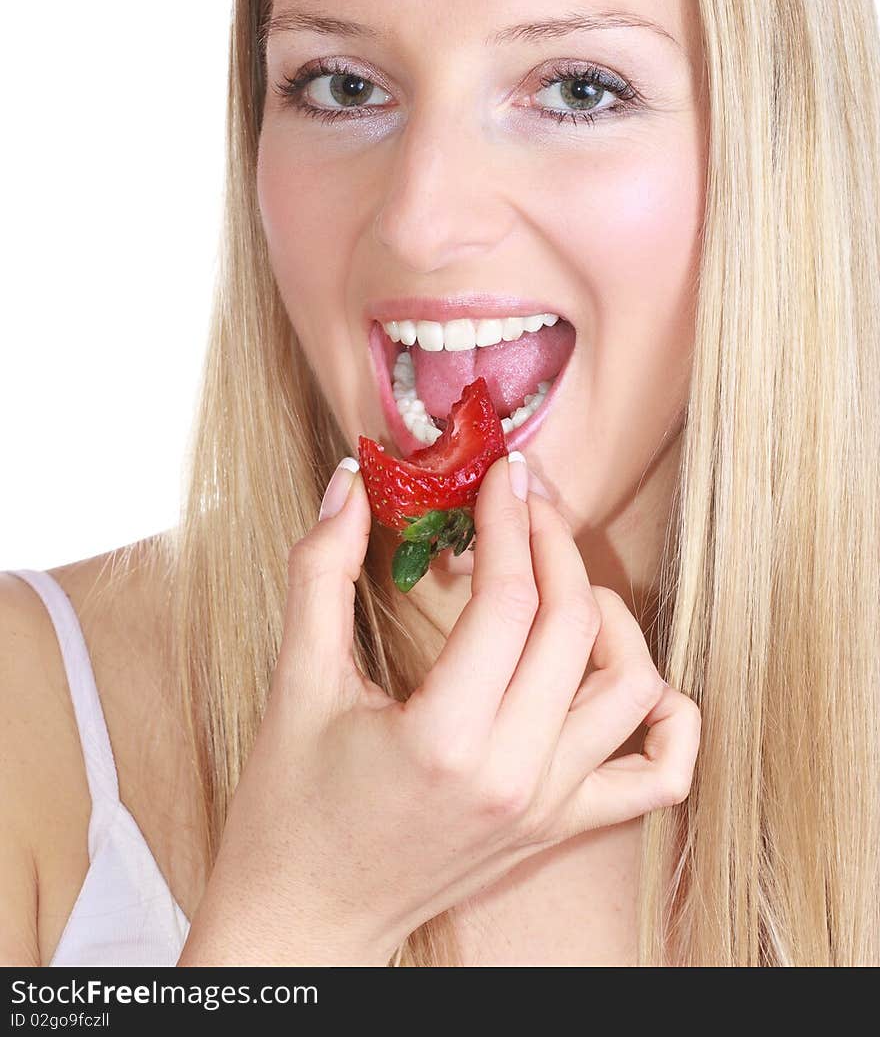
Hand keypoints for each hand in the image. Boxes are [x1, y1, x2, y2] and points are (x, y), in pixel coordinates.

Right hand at [178, 453, 700, 965]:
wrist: (306, 918)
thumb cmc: (289, 808)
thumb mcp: (295, 683)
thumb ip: (321, 574)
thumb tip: (350, 482)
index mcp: (443, 740)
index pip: (509, 600)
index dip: (508, 520)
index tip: (499, 474)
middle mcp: (513, 776)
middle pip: (576, 625)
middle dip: (553, 543)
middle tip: (521, 503)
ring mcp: (546, 806)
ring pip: (631, 687)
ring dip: (609, 614)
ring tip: (559, 581)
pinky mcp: (559, 826)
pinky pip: (656, 776)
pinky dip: (668, 720)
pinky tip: (636, 677)